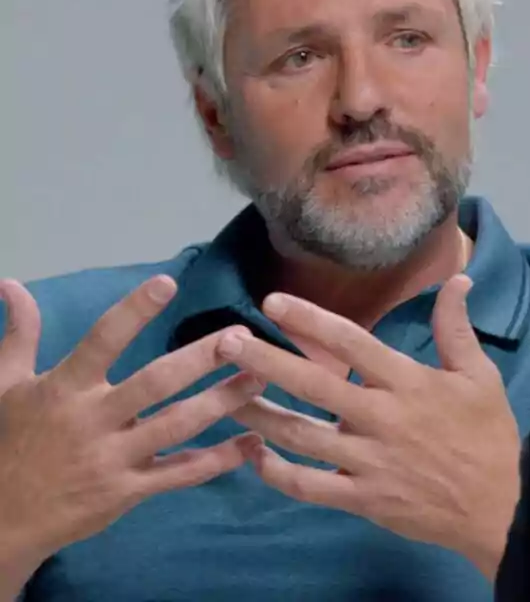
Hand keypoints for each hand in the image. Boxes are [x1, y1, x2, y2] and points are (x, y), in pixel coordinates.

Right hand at [0, 276, 262, 589]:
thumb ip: (19, 335)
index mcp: (63, 389)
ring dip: (222, 401)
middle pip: (155, 382)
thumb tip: (11, 284)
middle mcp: (91, 420)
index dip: (133, 311)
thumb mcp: (4, 387)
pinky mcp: (128, 491)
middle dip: (201, 359)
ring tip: (260, 379)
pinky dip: (219, 459)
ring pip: (177, 425)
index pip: (101, 340)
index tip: (168, 282)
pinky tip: (253, 442)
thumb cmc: (8, 443)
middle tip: (242, 338)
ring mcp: (113, 458)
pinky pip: (181, 474)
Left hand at [218, 275, 520, 578]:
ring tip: (223, 395)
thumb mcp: (481, 375)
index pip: (352, 342)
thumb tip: (458, 278)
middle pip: (313, 385)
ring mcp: (367, 462)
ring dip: (258, 414)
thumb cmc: (488, 435)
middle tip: (224, 341)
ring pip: (300, 436)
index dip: (310, 320)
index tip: (272, 302)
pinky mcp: (362, 499)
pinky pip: (309, 486)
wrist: (500, 506)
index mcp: (408, 383)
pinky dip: (277, 473)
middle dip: (264, 360)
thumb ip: (456, 327)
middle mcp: (380, 418)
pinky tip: (254, 454)